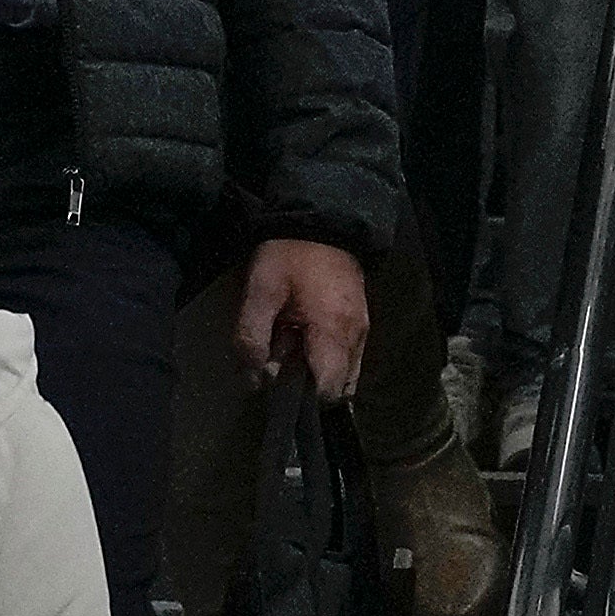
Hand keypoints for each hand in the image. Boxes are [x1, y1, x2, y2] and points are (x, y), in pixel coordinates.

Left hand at [239, 235, 374, 405]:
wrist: (320, 216)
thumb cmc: (289, 254)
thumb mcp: (259, 293)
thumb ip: (252, 340)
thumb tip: (255, 381)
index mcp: (334, 333)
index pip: (328, 392)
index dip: (302, 399)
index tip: (278, 381)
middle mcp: (356, 337)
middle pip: (339, 389)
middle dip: (310, 386)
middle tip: (282, 360)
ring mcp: (362, 328)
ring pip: (345, 372)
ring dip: (317, 370)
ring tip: (290, 344)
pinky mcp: (360, 318)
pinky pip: (347, 354)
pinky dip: (326, 355)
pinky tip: (302, 333)